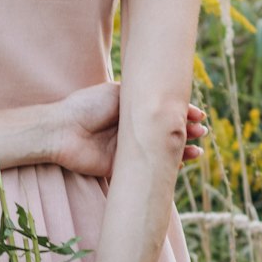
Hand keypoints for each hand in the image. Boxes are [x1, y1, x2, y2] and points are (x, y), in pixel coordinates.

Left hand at [54, 84, 208, 178]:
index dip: (181, 112)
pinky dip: (166, 165)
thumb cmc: (86, 106)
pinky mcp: (121, 168)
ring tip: (197, 147)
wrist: (62, 130)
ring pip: (160, 150)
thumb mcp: (117, 93)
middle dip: (185, 130)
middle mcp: (130, 129)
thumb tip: (168, 99)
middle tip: (200, 130)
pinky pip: (147, 167)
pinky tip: (182, 161)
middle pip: (164, 130)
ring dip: (181, 148)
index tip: (198, 113)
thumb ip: (141, 96)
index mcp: (130, 109)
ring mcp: (127, 149)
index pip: (161, 111)